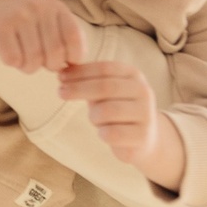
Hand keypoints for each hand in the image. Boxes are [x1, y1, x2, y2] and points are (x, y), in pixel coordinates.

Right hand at [0, 0, 90, 72]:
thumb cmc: (21, 26)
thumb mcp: (48, 24)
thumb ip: (66, 40)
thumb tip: (77, 64)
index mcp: (56, 8)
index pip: (74, 39)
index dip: (70, 57)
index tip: (61, 60)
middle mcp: (39, 8)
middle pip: (54, 55)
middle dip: (46, 66)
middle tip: (36, 59)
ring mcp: (18, 16)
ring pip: (33, 61)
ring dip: (27, 66)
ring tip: (20, 54)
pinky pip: (13, 60)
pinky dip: (11, 62)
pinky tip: (7, 51)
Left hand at [58, 59, 184, 191]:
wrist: (144, 138)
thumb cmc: (118, 109)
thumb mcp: (105, 91)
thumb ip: (88, 80)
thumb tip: (62, 71)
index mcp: (134, 75)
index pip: (105, 68)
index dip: (81, 72)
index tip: (60, 76)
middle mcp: (144, 91)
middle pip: (105, 87)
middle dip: (79, 89)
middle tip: (60, 92)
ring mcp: (146, 114)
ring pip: (106, 111)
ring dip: (94, 116)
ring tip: (97, 120)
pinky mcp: (143, 136)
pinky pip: (112, 133)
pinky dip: (102, 133)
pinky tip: (105, 133)